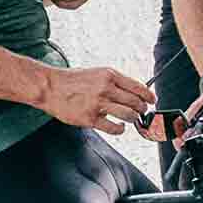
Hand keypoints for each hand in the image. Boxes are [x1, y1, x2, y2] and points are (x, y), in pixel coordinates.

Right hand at [36, 65, 152, 134]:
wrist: (50, 87)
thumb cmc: (72, 81)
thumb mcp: (96, 73)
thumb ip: (114, 82)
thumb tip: (133, 92)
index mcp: (109, 75)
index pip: (138, 86)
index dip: (148, 96)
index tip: (152, 100)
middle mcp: (106, 88)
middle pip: (136, 102)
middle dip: (142, 109)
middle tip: (141, 112)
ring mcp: (98, 104)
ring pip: (128, 115)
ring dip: (133, 119)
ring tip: (130, 119)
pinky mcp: (90, 118)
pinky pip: (113, 128)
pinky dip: (120, 129)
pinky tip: (119, 127)